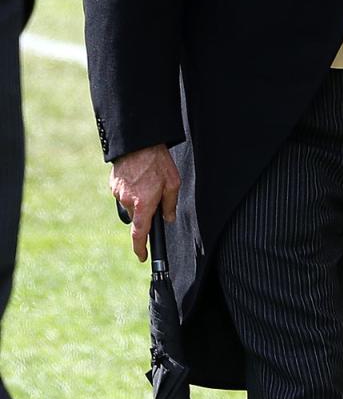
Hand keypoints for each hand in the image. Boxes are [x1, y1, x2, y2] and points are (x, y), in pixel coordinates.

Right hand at [110, 145, 179, 260]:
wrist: (138, 142)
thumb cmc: (157, 162)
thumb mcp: (173, 183)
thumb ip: (170, 204)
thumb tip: (167, 218)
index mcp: (143, 205)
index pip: (140, 234)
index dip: (141, 248)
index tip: (142, 257)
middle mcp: (127, 201)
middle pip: (137, 217)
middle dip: (146, 211)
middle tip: (156, 193)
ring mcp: (117, 193)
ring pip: (130, 205)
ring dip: (138, 199)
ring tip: (147, 180)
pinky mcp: (113, 185)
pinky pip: (123, 194)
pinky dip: (131, 190)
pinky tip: (138, 176)